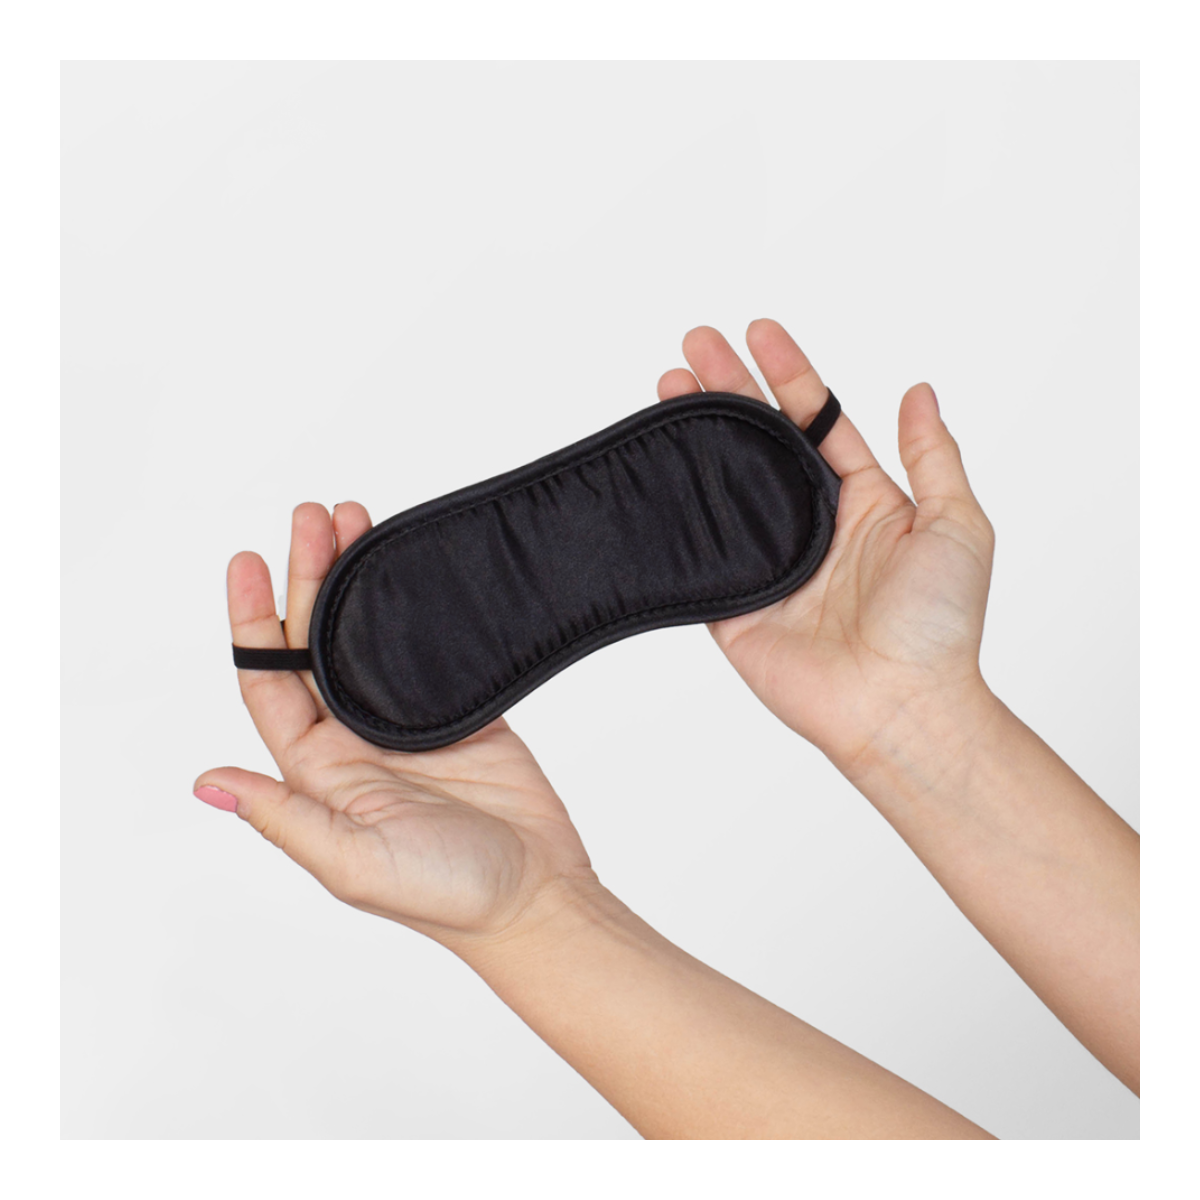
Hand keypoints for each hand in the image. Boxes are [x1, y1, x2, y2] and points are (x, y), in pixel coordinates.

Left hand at [194, 502, 595, 949]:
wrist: (534, 895)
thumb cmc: (446, 893)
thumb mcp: (351, 861)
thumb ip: (283, 817)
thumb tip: (206, 784)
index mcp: (318, 771)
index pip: (268, 683)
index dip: (253, 621)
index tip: (248, 562)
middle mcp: (353, 740)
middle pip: (315, 643)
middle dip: (309, 577)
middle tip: (312, 517)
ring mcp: (406, 722)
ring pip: (368, 635)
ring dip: (358, 579)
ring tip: (355, 518)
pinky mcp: (459, 710)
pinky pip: (428, 644)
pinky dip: (416, 602)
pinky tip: (409, 565)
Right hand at [658, 319, 996, 769]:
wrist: (898, 706)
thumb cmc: (938, 623)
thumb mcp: (957, 524)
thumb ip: (932, 455)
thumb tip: (919, 390)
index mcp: (862, 500)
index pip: (817, 420)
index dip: (789, 375)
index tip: (760, 331)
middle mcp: (811, 523)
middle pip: (760, 439)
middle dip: (729, 388)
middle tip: (696, 342)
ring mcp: (769, 560)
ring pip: (722, 482)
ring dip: (694, 433)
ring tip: (668, 384)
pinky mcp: (733, 602)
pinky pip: (700, 548)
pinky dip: (676, 508)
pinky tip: (656, 463)